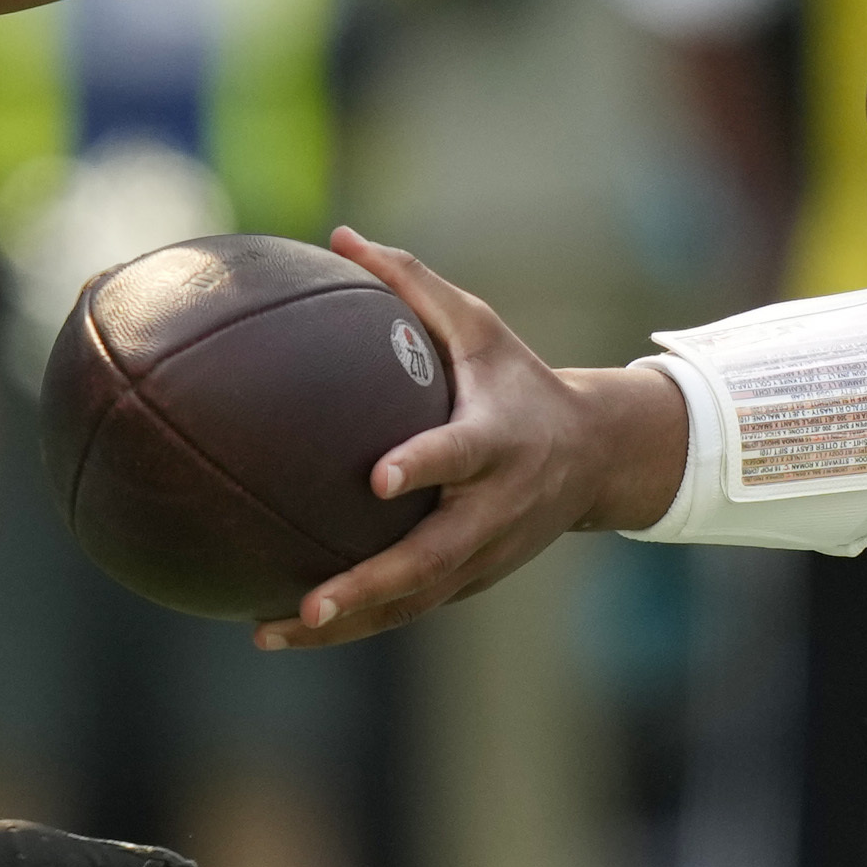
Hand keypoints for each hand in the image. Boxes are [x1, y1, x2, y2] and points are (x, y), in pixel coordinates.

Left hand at [256, 228, 679, 649]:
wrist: (597, 458)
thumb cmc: (520, 381)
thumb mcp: (479, 326)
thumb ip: (412, 284)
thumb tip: (339, 235)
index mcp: (500, 440)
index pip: (460, 455)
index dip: (424, 466)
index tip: (377, 478)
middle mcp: (495, 507)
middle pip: (433, 557)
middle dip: (372, 584)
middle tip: (310, 601)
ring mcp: (485, 555)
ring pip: (415, 599)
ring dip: (347, 622)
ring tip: (269, 631)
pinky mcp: (471, 581)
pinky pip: (409, 608)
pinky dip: (354, 625)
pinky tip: (285, 631)